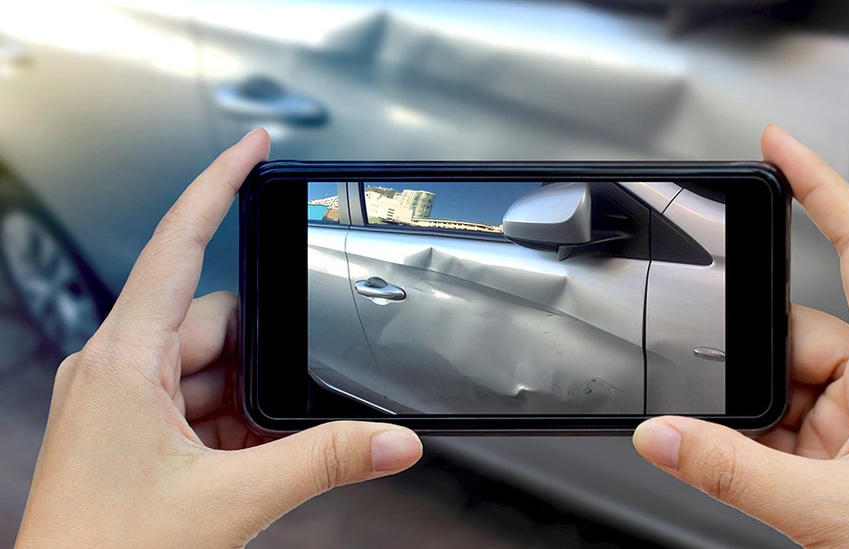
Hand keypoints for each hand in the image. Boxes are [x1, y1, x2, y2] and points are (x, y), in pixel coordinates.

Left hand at [15, 129, 422, 548]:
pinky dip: (234, 426)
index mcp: (122, 361)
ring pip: (212, 369)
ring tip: (260, 451)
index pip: (177, 246)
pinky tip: (250, 460)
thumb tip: (393, 440)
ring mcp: (124, 405)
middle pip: (215, 322)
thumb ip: (323, 461)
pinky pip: (200, 405)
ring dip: (249, 401)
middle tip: (293, 397)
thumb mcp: (231, 502)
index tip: (252, 148)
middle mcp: (117, 371)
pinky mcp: (134, 436)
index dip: (219, 187)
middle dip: (264, 354)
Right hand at [633, 125, 848, 547]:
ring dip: (750, 419)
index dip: (820, 189)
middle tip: (717, 394)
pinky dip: (751, 448)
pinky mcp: (840, 458)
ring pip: (778, 388)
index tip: (779, 149)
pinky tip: (745, 466)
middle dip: (748, 363)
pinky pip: (778, 430)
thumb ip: (732, 472)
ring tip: (750, 458)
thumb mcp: (832, 510)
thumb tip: (660, 435)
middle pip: (793, 333)